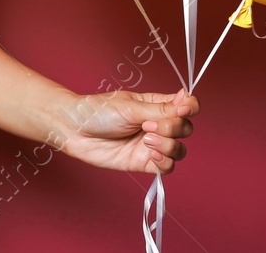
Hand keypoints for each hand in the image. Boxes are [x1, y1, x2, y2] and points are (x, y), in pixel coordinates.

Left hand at [55, 88, 197, 174]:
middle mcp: (157, 124)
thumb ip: (161, 110)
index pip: (186, 105)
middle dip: (173, 128)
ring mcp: (151, 144)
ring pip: (179, 150)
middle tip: (148, 125)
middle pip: (185, 129)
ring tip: (146, 140)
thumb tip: (188, 99)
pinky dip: (164, 161)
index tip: (184, 109)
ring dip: (168, 145)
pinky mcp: (144, 162)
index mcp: (156, 105)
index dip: (191, 107)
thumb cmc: (97, 112)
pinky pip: (168, 167)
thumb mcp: (131, 107)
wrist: (74, 130)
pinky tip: (149, 153)